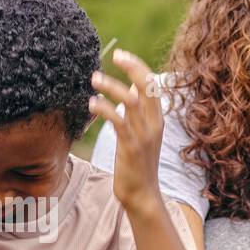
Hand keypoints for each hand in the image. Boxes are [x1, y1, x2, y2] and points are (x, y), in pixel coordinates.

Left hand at [88, 49, 164, 216]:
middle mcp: (154, 123)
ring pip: (130, 101)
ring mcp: (144, 135)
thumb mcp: (141, 134)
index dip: (138, 67)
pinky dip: (105, 108)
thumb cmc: (137, 163)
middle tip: (114, 55)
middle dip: (132, 67)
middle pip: (147, 86)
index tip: (122, 55)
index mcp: (158, 118)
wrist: (142, 194)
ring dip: (111, 86)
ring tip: (94, 78)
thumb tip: (129, 90)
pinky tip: (92, 103)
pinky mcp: (131, 146)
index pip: (152, 84)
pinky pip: (118, 121)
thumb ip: (137, 112)